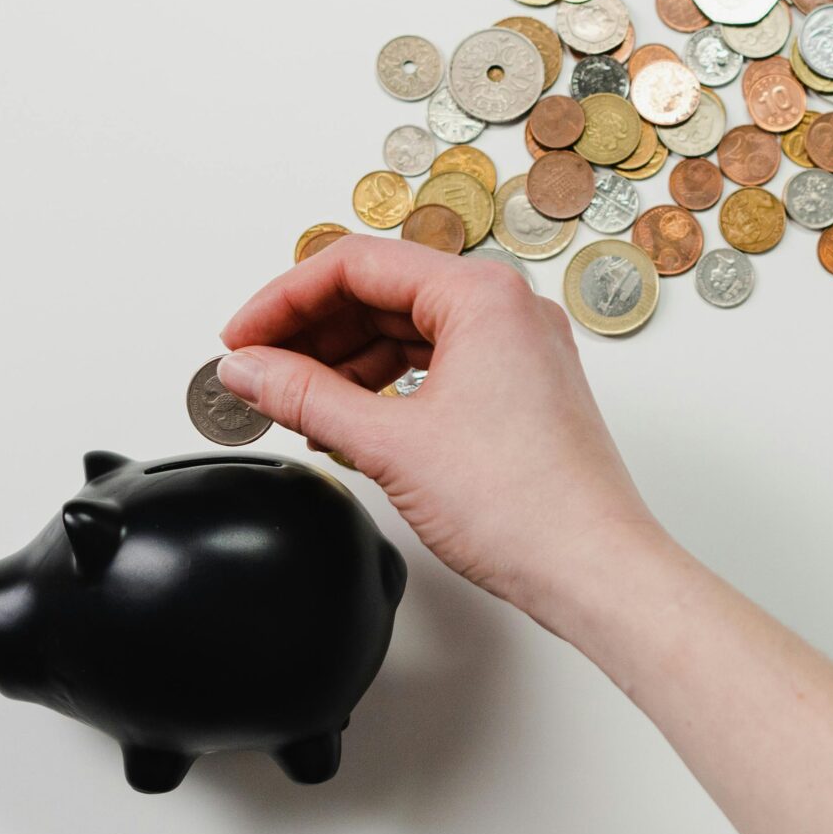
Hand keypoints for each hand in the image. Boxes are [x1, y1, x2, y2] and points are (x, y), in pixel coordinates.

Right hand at [216, 236, 667, 625]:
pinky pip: (436, 362)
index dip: (283, 300)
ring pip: (407, 329)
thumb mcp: (388, 443)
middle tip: (255, 370)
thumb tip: (247, 369)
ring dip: (343, 360)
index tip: (240, 340)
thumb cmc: (524, 506)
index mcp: (483, 295)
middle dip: (310, 331)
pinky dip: (383, 384)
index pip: (357, 264)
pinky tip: (345, 418)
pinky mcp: (520, 388)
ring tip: (292, 401)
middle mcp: (509, 309)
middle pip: (382, 291)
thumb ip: (304, 395)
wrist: (592, 568)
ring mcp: (519, 348)